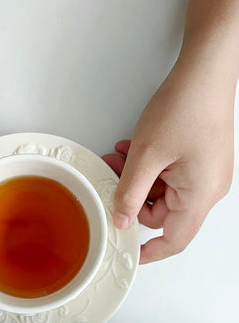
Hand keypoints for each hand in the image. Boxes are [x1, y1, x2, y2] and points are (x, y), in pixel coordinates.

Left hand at [102, 57, 233, 263]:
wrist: (206, 69)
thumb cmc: (187, 106)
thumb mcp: (146, 156)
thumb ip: (130, 194)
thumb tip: (122, 219)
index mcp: (200, 195)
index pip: (175, 240)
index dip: (150, 251)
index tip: (129, 253)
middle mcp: (208, 189)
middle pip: (164, 214)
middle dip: (134, 198)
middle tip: (114, 179)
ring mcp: (205, 174)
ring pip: (163, 192)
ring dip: (139, 179)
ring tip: (120, 158)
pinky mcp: (200, 161)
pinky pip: (170, 175)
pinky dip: (150, 167)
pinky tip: (134, 151)